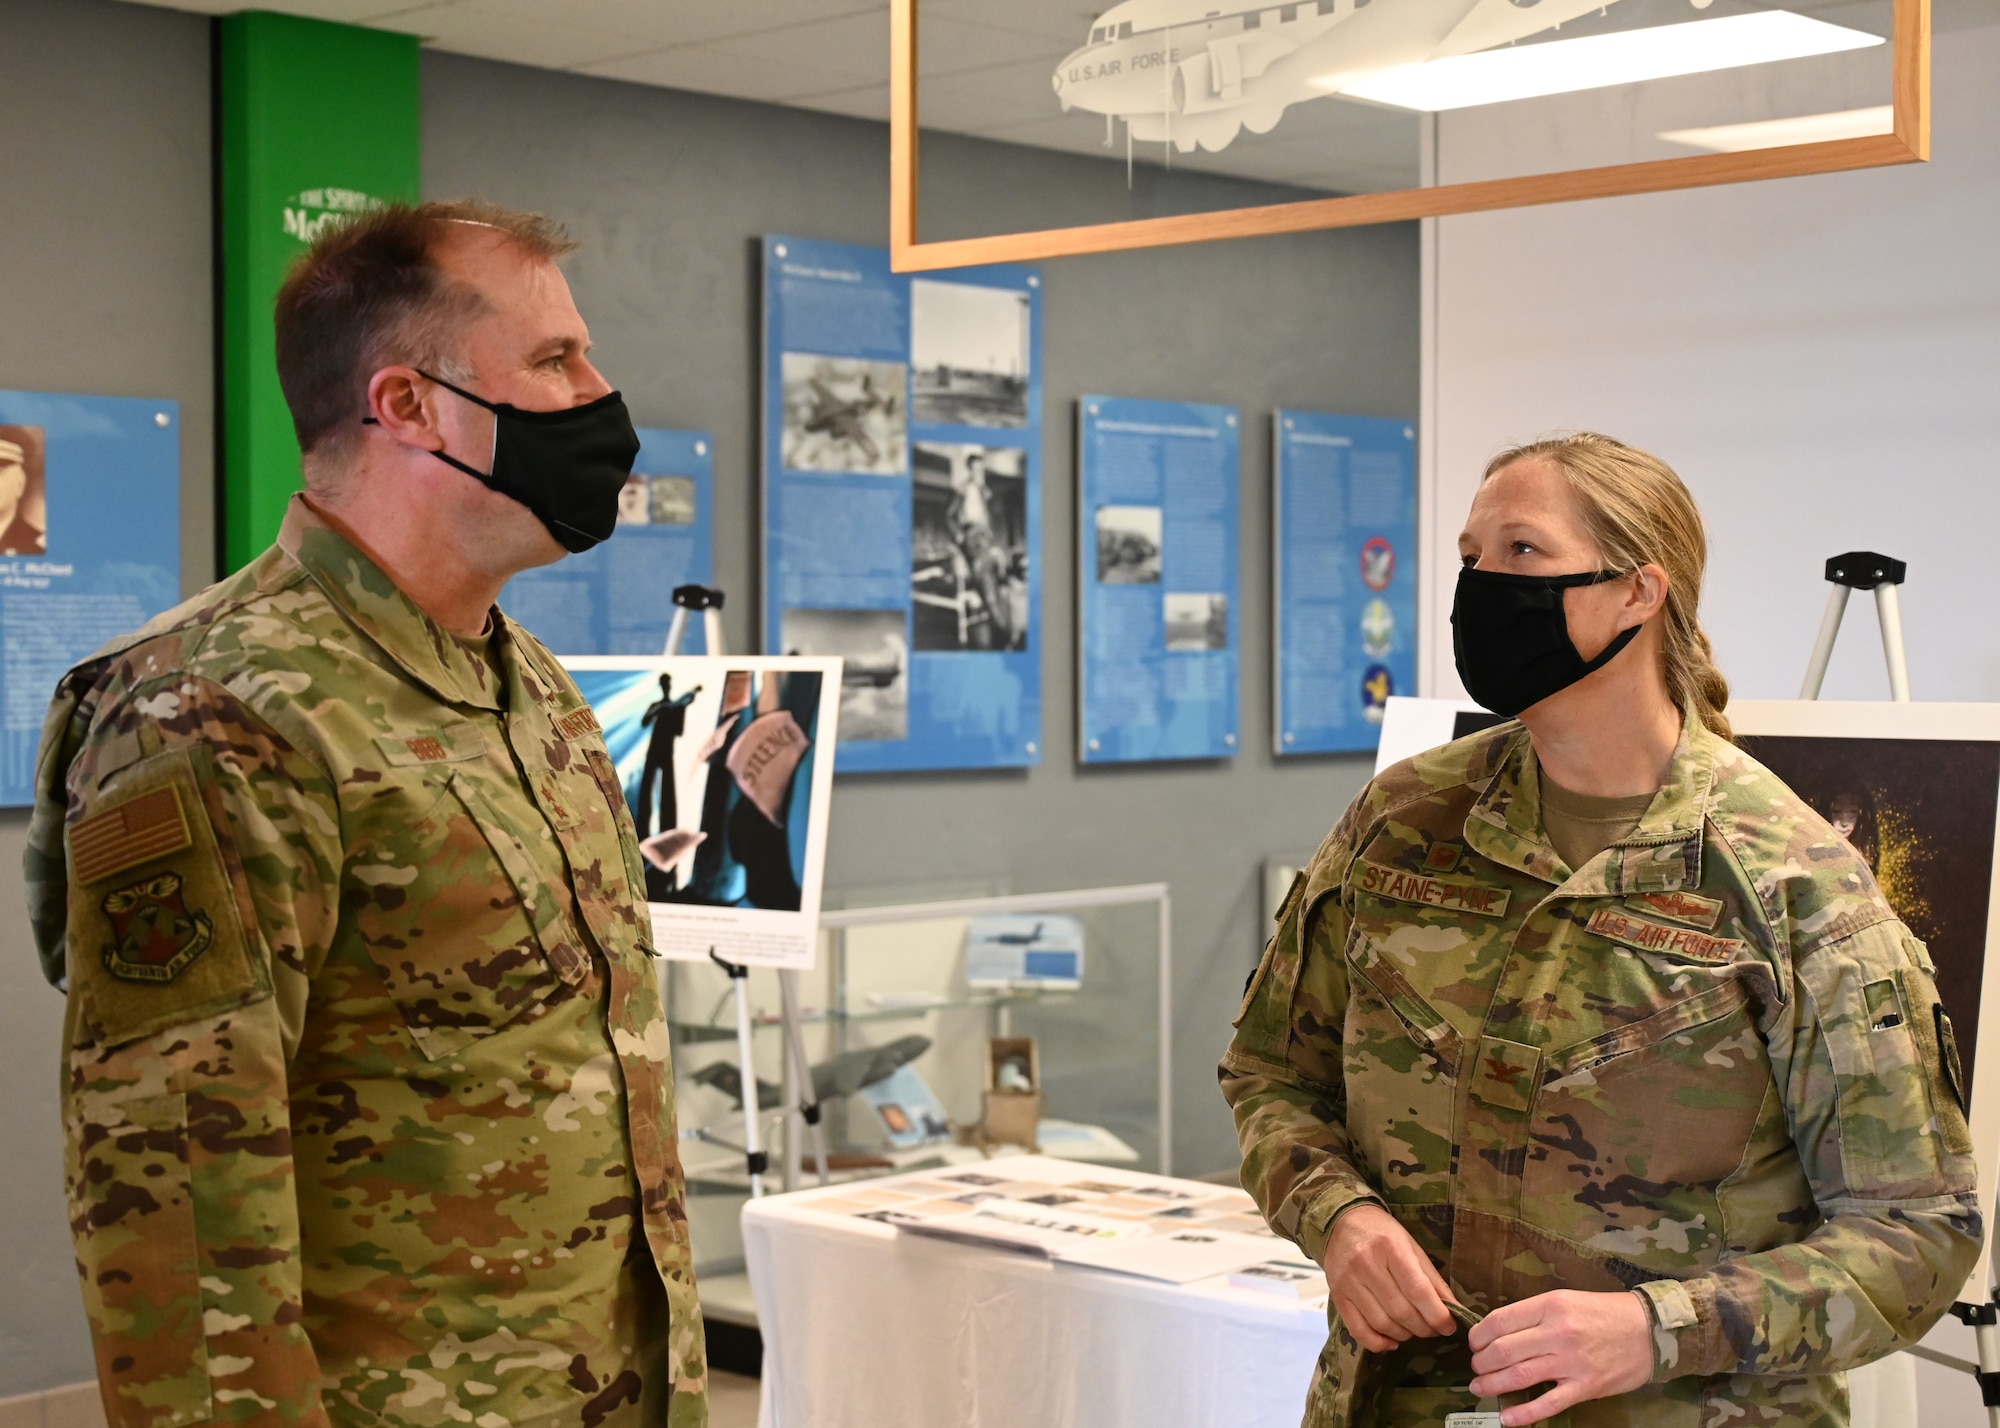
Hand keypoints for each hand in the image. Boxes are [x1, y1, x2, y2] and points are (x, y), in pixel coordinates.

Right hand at [1320, 1204, 1457, 1351]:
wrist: (1341, 1221)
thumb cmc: (1382, 1232)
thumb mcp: (1412, 1246)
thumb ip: (1432, 1279)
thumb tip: (1456, 1310)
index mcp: (1391, 1247)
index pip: (1418, 1291)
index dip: (1437, 1315)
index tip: (1449, 1326)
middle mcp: (1367, 1264)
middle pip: (1401, 1311)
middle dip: (1424, 1328)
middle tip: (1433, 1329)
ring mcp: (1349, 1282)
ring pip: (1382, 1324)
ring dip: (1405, 1335)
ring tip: (1413, 1330)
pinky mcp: (1338, 1296)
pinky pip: (1359, 1330)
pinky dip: (1378, 1343)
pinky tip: (1391, 1341)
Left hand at [1468, 1289, 1652, 1425]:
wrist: (1650, 1331)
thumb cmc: (1606, 1313)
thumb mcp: (1566, 1299)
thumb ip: (1535, 1314)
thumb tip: (1501, 1331)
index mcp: (1550, 1306)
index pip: (1499, 1321)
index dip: (1478, 1335)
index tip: (1474, 1343)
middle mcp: (1558, 1332)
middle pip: (1504, 1350)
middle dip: (1481, 1362)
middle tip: (1476, 1367)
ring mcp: (1571, 1362)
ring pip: (1519, 1376)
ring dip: (1492, 1384)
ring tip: (1480, 1387)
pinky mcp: (1585, 1387)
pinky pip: (1548, 1404)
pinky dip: (1523, 1414)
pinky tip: (1507, 1418)